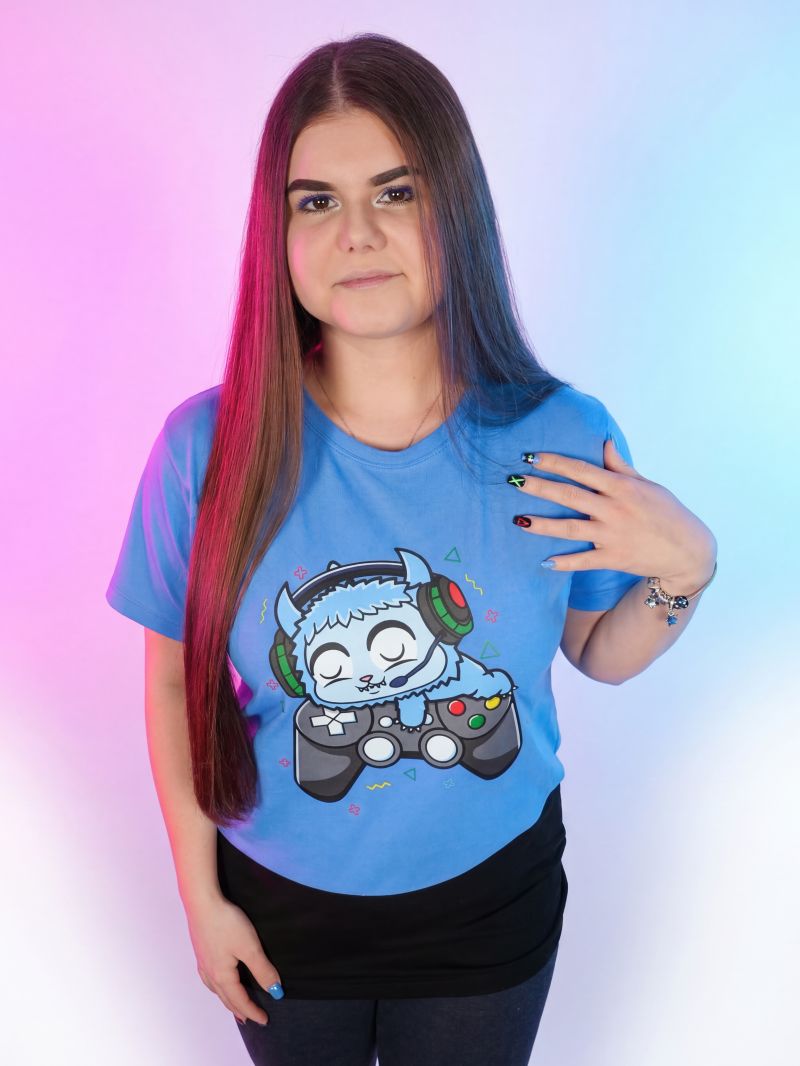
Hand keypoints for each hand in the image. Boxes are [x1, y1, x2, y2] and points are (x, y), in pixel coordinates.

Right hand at [185, 894, 281, 1026]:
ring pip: (216, 989)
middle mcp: (210, 973)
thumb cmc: (226, 923)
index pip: (240, 1000)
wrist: (202, 902)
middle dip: (240, 1009)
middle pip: (226, 998)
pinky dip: (218, 986)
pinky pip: (210, 978)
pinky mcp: (201, 951)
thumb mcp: (250, 947)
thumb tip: (275, 992)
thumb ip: (262, 970)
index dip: (253, 1011)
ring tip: (235, 1005)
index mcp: (222, 976)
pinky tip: (219, 980)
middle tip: (250, 1020)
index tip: (265, 1020)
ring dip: (227, 1000)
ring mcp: (203, 963)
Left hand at [511, 439, 716, 589]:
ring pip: (570, 529)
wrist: (688, 550)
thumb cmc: (667, 513)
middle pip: (570, 496)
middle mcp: (614, 509)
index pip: (581, 470)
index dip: (555, 462)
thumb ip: (621, 466)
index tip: (531, 457)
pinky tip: (544, 561)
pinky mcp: (613, 558)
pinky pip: (583, 561)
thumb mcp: (647, 484)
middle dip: (540, 488)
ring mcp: (612, 535)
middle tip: (514, 481)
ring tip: (518, 521)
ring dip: (542, 524)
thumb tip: (604, 442)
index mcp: (621, 487)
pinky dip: (564, 562)